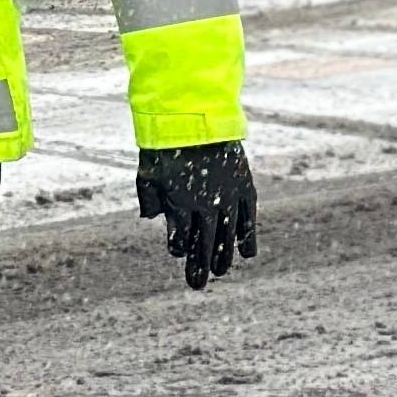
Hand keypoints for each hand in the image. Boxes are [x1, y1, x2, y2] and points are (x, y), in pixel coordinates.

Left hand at [136, 143, 255, 289]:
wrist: (195, 113)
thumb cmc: (165, 140)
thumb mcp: (148, 169)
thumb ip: (149, 196)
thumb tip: (151, 217)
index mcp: (180, 204)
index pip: (181, 239)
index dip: (179, 248)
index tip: (179, 250)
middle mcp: (206, 205)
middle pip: (204, 244)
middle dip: (200, 265)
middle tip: (198, 284)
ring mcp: (227, 196)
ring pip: (227, 235)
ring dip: (224, 255)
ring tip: (222, 271)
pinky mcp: (243, 184)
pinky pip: (248, 216)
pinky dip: (248, 235)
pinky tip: (247, 252)